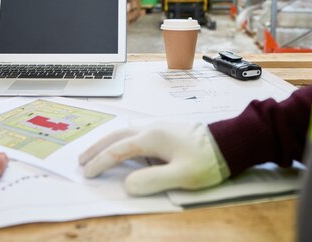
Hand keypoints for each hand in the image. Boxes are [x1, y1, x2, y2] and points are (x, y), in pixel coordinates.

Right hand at [79, 123, 228, 195]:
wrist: (230, 142)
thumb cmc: (207, 160)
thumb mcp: (182, 175)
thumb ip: (152, 180)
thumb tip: (127, 184)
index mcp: (151, 138)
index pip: (117, 151)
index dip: (100, 162)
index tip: (87, 173)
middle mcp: (150, 128)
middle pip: (115, 136)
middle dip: (96, 148)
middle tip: (80, 161)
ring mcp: (158, 127)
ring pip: (124, 132)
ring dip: (106, 142)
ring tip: (94, 152)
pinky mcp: (165, 130)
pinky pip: (133, 133)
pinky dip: (119, 140)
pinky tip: (121, 147)